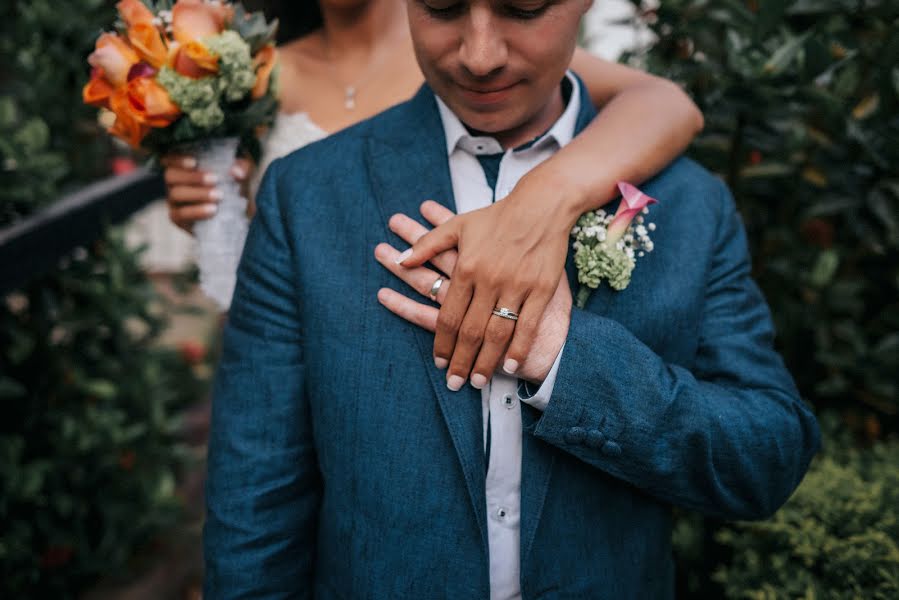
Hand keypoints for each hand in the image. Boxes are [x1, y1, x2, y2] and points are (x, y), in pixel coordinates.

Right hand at [161, 154, 253, 232]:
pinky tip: (212, 210)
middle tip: (215, 180)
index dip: (177, 159)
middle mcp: (175, 182)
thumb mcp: (244, 174)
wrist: (240, 215)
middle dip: (192, 177)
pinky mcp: (178, 218)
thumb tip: (236, 172)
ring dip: (197, 194)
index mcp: (185, 167)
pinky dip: (196, 211)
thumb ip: (243, 169)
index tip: (194, 162)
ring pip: (175, 194)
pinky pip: (180, 214)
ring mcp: (174, 201)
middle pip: (171, 175)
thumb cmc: (236, 188)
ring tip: (218, 196)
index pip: (170, 159)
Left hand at [377, 201, 571, 386]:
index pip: (447, 315)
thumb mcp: (458, 226)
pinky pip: (526, 327)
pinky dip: (517, 350)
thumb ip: (427, 244)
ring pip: (496, 334)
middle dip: (460, 361)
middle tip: (454, 382)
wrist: (542, 206)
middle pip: (469, 331)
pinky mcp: (541, 289)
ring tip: (477, 382)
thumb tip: (400, 260)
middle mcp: (489, 280)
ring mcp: (516, 286)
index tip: (439, 362)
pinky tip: (510, 367)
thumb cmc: (496, 216)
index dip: (442, 343)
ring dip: (485, 362)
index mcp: (467, 267)